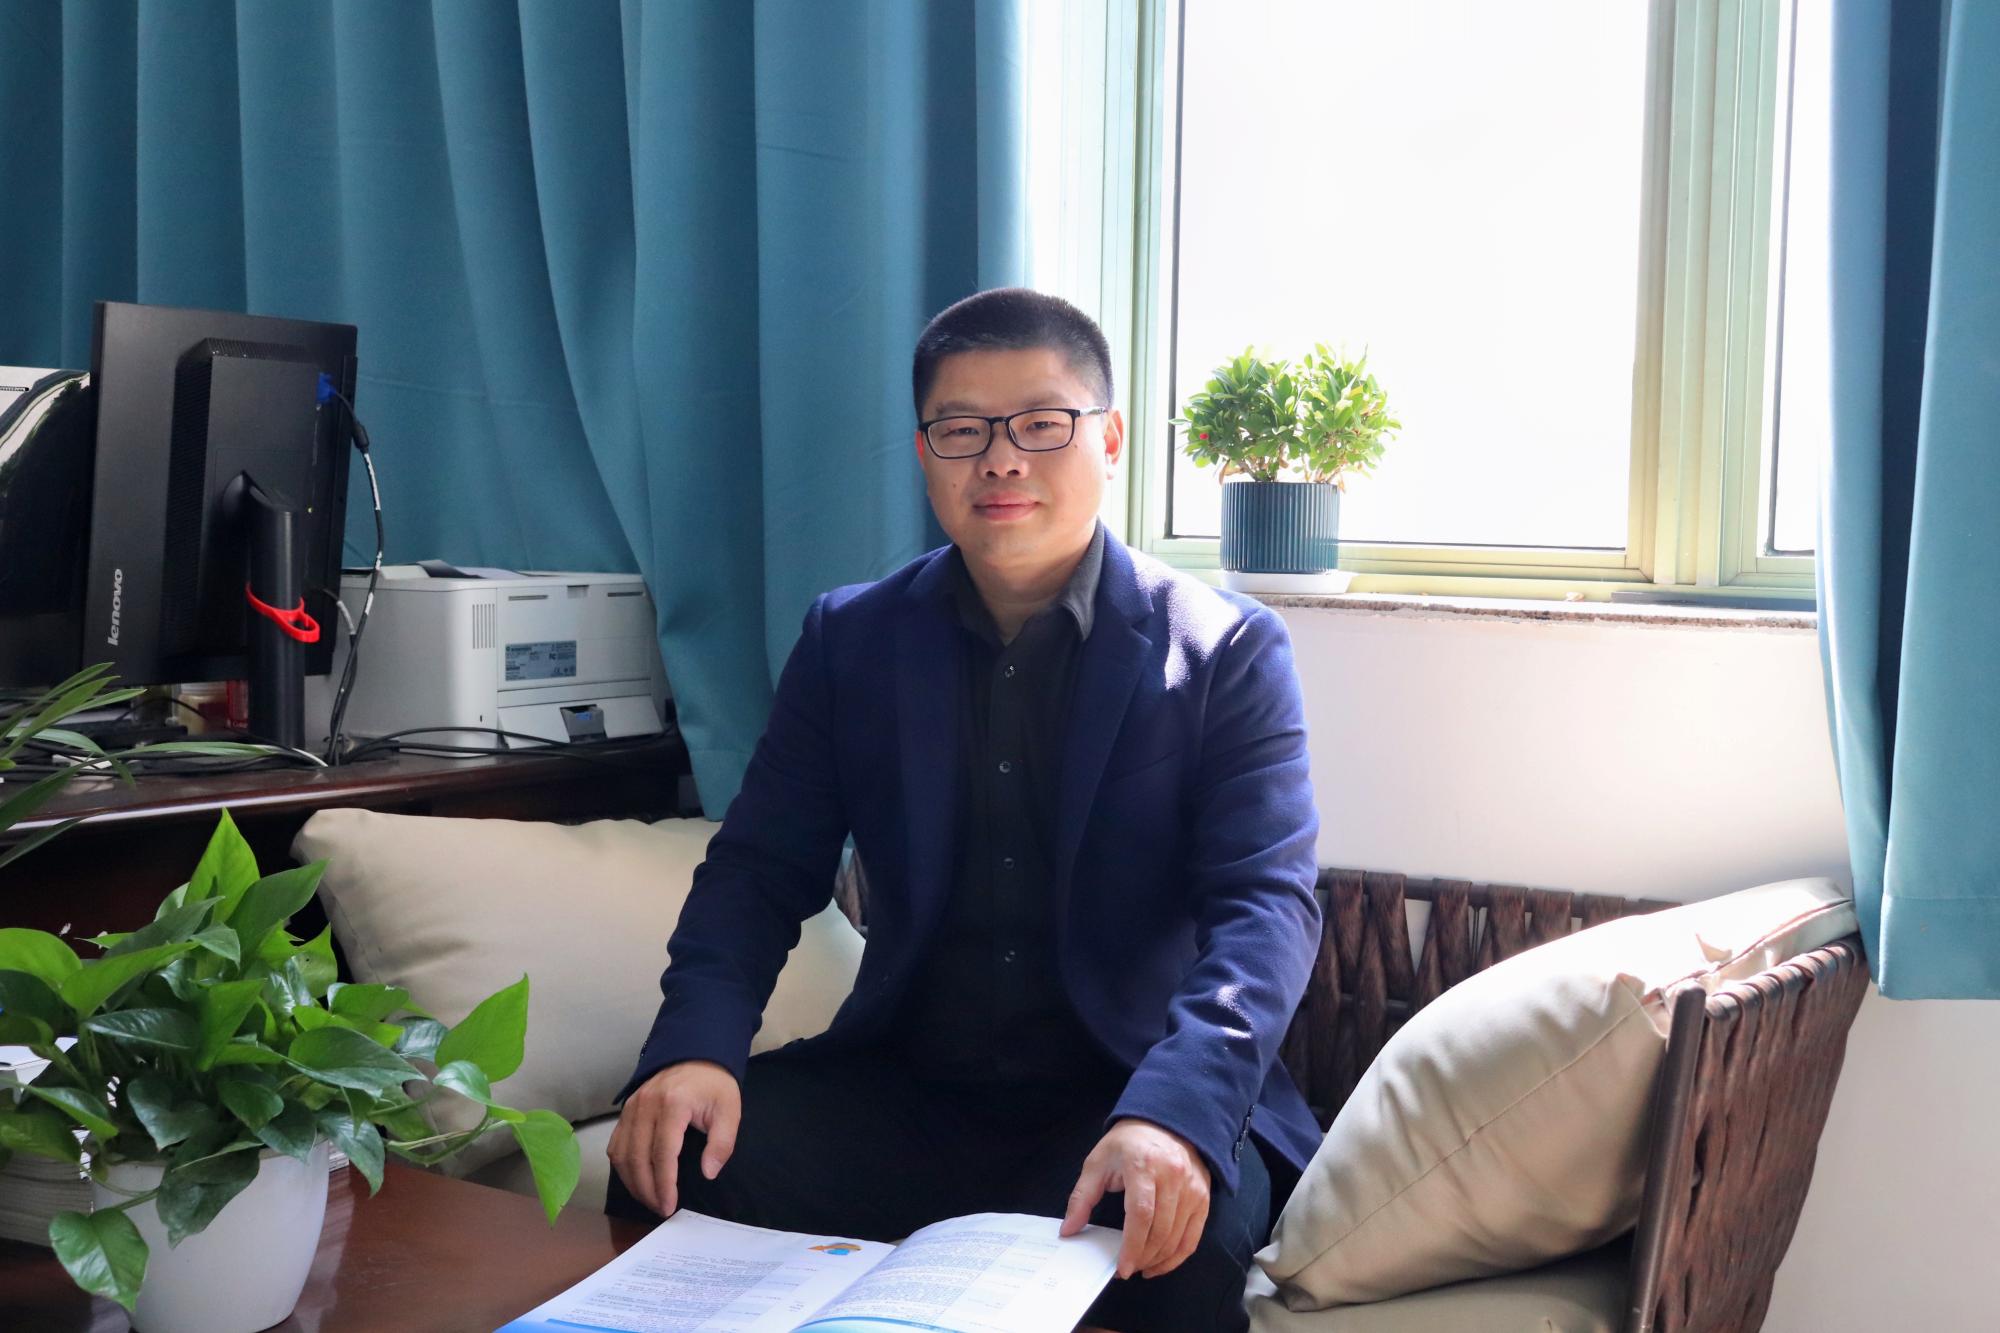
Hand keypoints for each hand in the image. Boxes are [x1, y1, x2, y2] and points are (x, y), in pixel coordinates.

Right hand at [606, 1060, 740, 1215]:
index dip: (664, 1184)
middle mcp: (646, 1104)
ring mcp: (632, 1106)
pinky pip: (616, 1144)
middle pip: (637, 1157)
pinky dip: (622, 1166)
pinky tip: (636, 1179)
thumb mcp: (729, 1110)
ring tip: (649, 1198)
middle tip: (660, 1208)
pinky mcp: (625, 1109)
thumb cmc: (714, 1084)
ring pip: (621, 1154)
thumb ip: (722, 1143)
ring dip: (632, 1182)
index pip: (662, 1153)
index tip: (669, 1205)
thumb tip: (708, 1173)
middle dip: (647, 1189)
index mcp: (673, 1104)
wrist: (697, 1054)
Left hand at [1060, 1118, 1210, 1279]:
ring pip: (1177, 1236)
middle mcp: (1172, 1176)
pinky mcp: (1202, 1196)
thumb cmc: (1127, 1144)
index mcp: (1143, 1165)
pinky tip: (1161, 1263)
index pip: (1141, 1214)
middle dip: (1143, 1257)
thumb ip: (1082, 1198)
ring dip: (1158, 1259)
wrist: (1163, 1123)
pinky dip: (1177, 1255)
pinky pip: (1193, 1235)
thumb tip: (1069, 1230)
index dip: (1132, 1246)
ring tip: (1141, 1267)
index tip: (1122, 1267)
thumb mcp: (1098, 1163)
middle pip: (1160, 1230)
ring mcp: (1191, 1187)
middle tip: (1127, 1269)